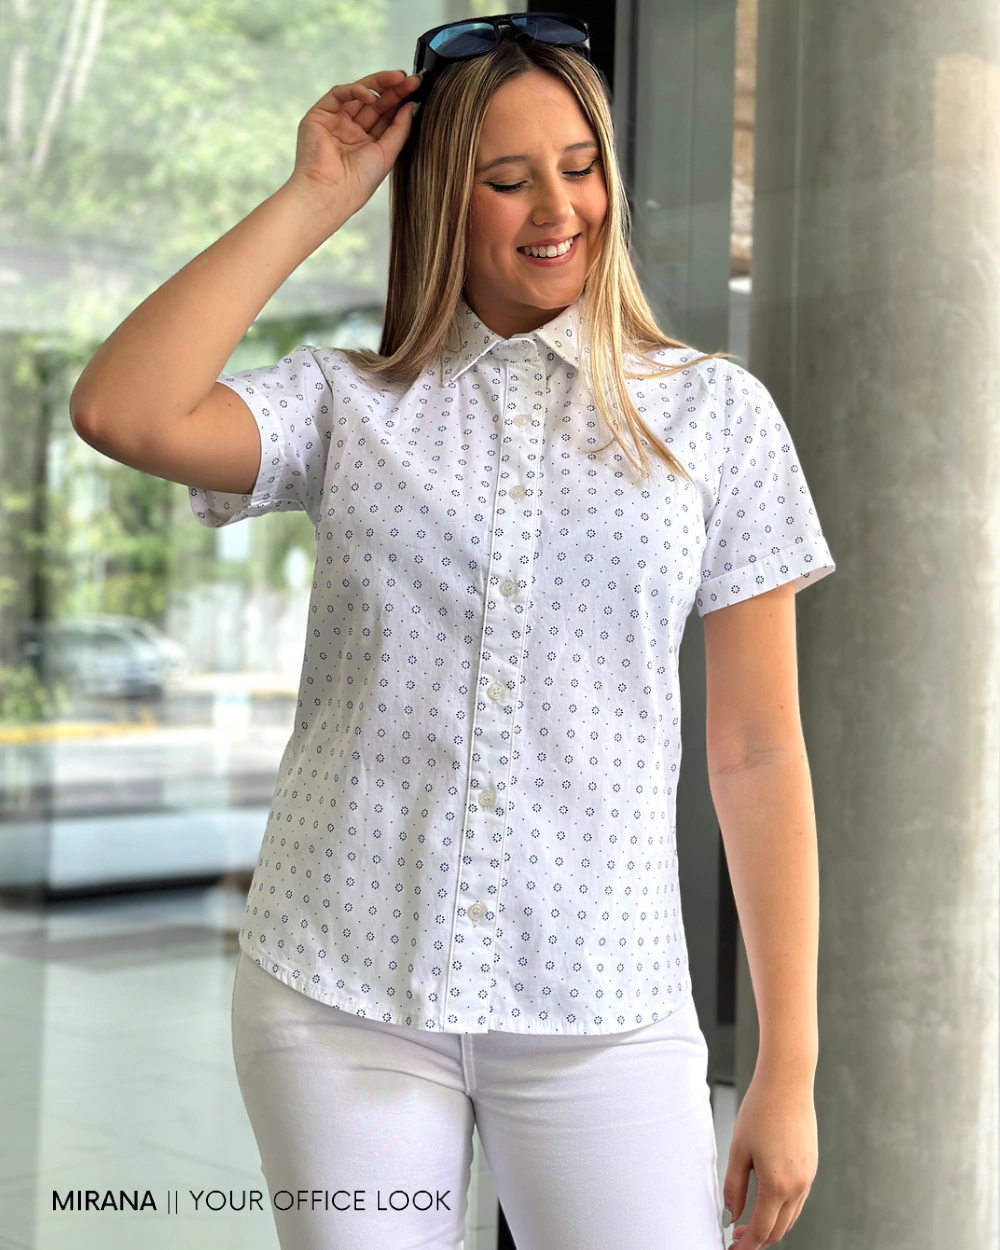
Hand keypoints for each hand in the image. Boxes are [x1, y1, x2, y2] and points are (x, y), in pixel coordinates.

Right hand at [287, 70, 419, 213]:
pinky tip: (371, 95)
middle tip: (412, 80)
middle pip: (375, 103)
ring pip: (359, 94)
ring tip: (398, 79)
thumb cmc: (358, 182)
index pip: (386, 116)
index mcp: (367, 144)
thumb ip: (400, 128)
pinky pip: (339, 94)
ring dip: (379, 84)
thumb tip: (411, 105)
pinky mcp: (320, 115)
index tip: (417, 90)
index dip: (401, 102)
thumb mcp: (387, 154)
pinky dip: (356, 90)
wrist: (330, 191)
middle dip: (394, 90)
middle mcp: (351, 131)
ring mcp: (336, 122)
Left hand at [722, 1068, 817, 1246]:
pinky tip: (766, 1201)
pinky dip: (782, 1209)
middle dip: (758, 1240)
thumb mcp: (738, 1149)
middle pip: (779, 1230)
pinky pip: (798, 1200)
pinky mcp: (811, 1167)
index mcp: (778, 1185)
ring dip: (771, 1226)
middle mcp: (798, 1186)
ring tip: (748, 1224)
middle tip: (737, 1239)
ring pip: (790, 1217)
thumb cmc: (759, 1111)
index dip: (746, 1245)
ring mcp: (808, 1177)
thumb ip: (734, 1187)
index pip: (762, 1230)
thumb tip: (731, 1216)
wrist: (787, 1083)